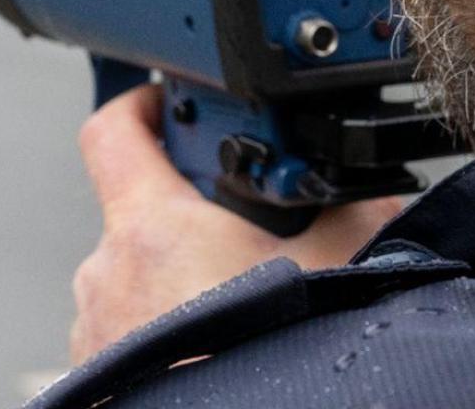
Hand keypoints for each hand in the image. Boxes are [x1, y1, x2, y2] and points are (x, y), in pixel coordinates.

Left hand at [69, 83, 403, 364]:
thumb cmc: (263, 362)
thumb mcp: (334, 268)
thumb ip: (353, 213)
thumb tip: (379, 194)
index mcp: (151, 227)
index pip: (112, 130)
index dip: (140, 104)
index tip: (168, 101)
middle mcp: (107, 271)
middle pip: (137, 209)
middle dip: (189, 209)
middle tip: (243, 224)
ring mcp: (95, 325)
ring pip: (133, 273)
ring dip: (177, 272)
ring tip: (236, 293)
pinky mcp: (97, 372)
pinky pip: (127, 327)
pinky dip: (164, 324)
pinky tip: (214, 341)